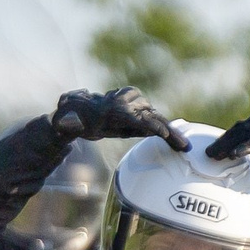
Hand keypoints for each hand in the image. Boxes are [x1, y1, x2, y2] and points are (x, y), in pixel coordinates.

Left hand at [51, 87, 186, 149]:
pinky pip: (153, 124)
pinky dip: (165, 132)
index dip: (149, 124)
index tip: (162, 133)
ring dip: (170, 133)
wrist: (79, 113)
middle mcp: (127, 104)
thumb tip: (66, 123)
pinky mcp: (138, 114)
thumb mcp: (67, 120)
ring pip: (155, 120)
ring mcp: (134, 107)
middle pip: (151, 118)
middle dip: (167, 132)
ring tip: (183, 146)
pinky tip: (179, 144)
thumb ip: (69, 122)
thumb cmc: (71, 117)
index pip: (135, 116)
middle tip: (182, 146)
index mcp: (113, 107)